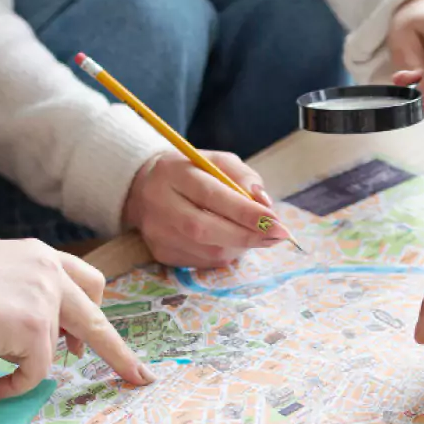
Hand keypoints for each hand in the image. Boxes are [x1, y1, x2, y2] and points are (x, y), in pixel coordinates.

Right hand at [0, 239, 153, 401]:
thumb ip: (28, 298)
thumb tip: (53, 341)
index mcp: (40, 256)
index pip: (86, 282)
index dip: (92, 314)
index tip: (103, 340)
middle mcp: (49, 270)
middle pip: (96, 317)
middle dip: (117, 352)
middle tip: (138, 376)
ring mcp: (45, 297)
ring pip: (53, 350)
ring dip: (25, 366)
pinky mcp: (35, 326)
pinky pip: (36, 372)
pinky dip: (17, 386)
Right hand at [123, 150, 290, 267]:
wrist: (146, 188)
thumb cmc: (192, 173)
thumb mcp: (218, 162)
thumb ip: (243, 177)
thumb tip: (264, 204)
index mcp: (173, 172)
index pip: (211, 195)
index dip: (245, 212)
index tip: (275, 221)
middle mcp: (159, 203)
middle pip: (205, 228)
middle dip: (247, 235)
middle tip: (277, 236)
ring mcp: (157, 232)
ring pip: (207, 251)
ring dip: (239, 246)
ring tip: (256, 235)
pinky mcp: (160, 253)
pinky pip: (202, 262)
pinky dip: (224, 254)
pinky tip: (230, 241)